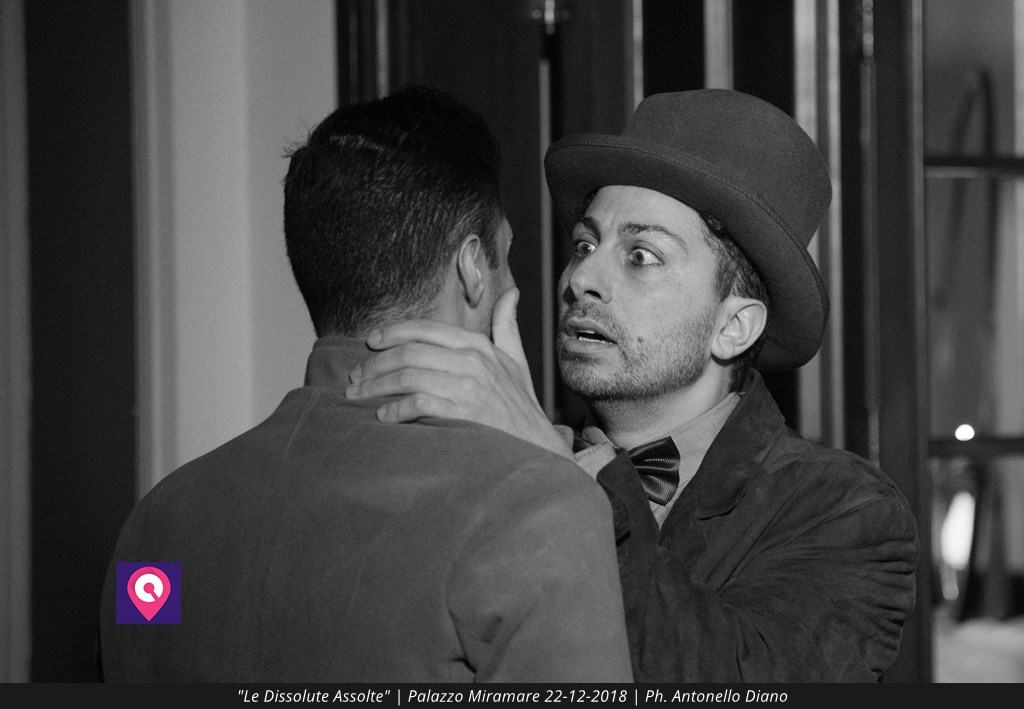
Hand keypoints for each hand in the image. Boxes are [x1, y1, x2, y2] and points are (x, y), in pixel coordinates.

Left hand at [345, 288, 570, 456]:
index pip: (425, 329)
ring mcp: (468, 387)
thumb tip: (511, 294)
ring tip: (358, 397)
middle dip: (374, 365)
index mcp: (478, 345)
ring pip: (408, 377)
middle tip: (354, 378)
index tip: (370, 342)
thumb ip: (507, 326)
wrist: (537, 446)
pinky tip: (382, 417)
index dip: (392, 333)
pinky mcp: (464, 414)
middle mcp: (472, 361)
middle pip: (409, 353)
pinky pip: (419, 404)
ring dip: (376, 387)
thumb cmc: (521, 405)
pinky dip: (395, 410)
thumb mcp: (517, 361)